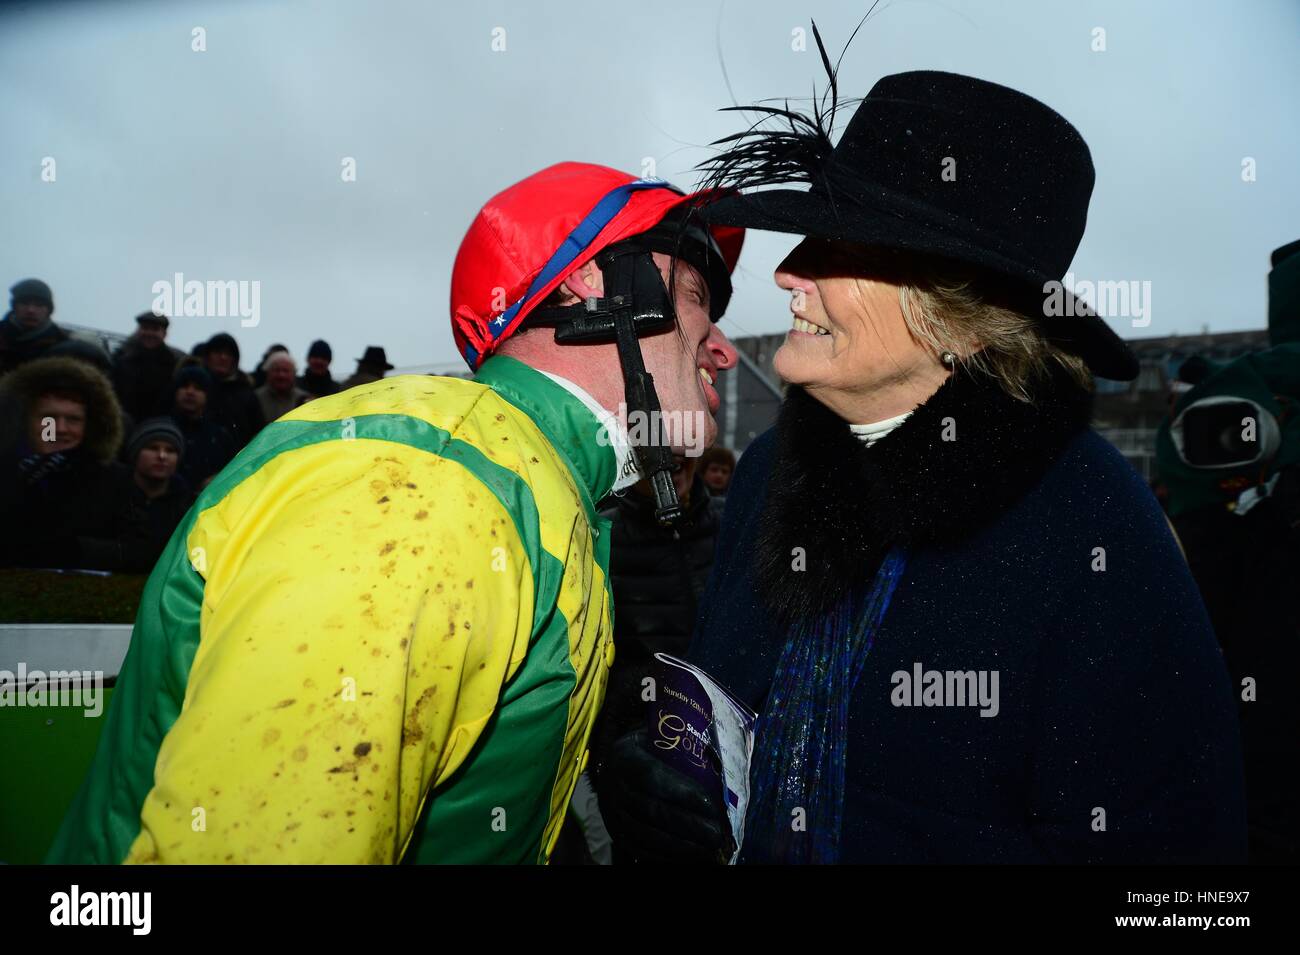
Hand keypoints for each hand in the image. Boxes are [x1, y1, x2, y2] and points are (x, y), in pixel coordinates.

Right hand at [597, 728, 734, 864]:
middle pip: (651, 809)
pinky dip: (667, 855)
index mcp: (624, 756)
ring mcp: (612, 813)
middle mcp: (613, 786)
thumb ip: (682, 746)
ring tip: (709, 848)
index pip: (652, 776)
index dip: (682, 792)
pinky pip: (640, 849)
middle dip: (688, 824)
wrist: (613, 766)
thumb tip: (722, 762)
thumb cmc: (647, 749)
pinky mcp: (616, 833)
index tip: (712, 803)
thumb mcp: (658, 738)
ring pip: (645, 834)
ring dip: (680, 844)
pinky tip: (691, 855)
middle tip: (717, 833)